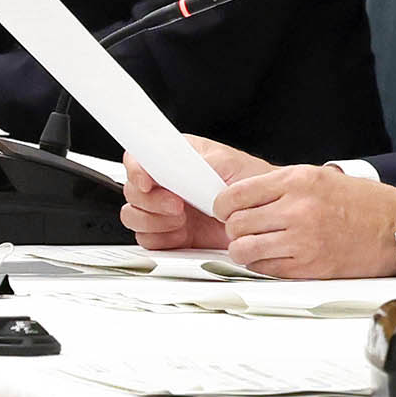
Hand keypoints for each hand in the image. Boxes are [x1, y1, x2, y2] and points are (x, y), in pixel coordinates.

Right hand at [120, 136, 271, 251]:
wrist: (264, 215)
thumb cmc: (252, 183)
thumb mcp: (227, 163)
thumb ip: (195, 164)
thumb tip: (171, 169)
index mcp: (174, 157)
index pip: (138, 158)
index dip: (136, 170)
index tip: (147, 182)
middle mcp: (165, 182)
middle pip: (131, 190)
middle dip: (150, 201)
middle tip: (178, 206)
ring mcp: (164, 209)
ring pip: (133, 216)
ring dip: (154, 220)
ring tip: (183, 219)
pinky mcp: (168, 234)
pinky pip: (147, 240)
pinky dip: (162, 238)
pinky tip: (182, 233)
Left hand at [214, 164, 395, 277]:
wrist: (395, 227)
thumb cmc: (362, 202)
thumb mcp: (319, 177)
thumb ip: (280, 186)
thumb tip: (243, 199)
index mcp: (297, 181)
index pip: (236, 195)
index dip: (224, 206)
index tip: (226, 210)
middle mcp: (297, 209)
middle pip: (236, 224)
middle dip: (235, 229)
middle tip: (244, 229)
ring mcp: (301, 240)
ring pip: (244, 250)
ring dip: (245, 250)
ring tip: (256, 245)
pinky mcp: (308, 266)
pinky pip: (265, 269)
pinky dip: (263, 265)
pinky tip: (275, 256)